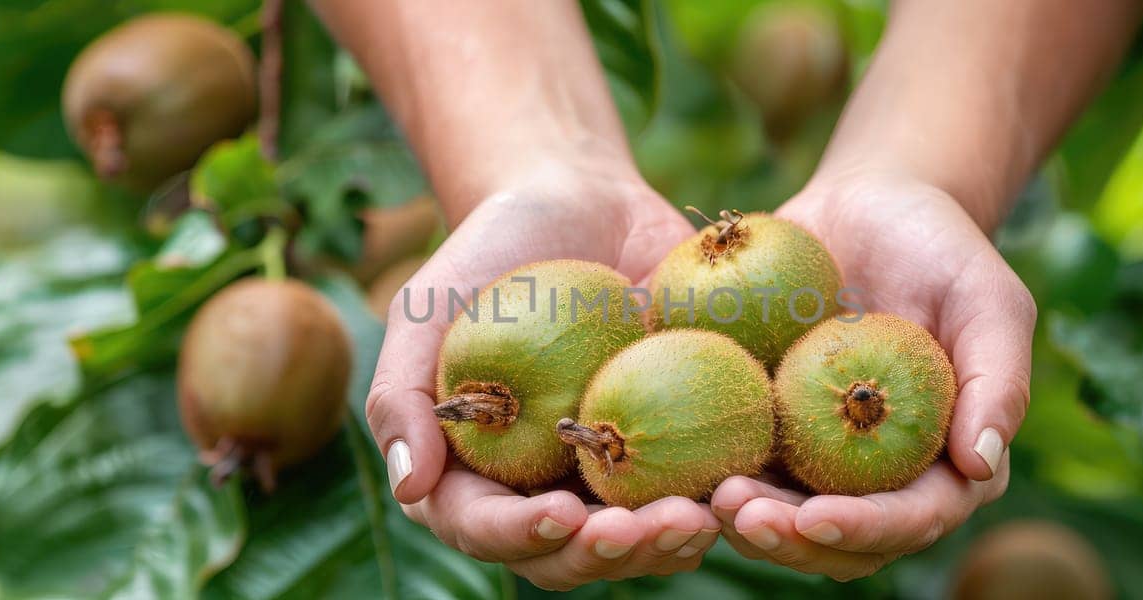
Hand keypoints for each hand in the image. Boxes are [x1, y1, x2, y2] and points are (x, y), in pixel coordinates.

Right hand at [364, 164, 720, 589]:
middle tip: (644, 529)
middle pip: (567, 557)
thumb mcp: (426, 310)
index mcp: (472, 475)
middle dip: (604, 555)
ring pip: (636, 542)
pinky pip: (695, 492)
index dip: (520, 536)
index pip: (484, 528)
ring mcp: (610, 477)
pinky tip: (740, 486)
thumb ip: (402, 396)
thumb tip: (410, 486)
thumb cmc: (486, 258)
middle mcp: (540, 491)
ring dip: (666, 546)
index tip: (562, 514)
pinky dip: (717, 500)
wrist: (577, 205)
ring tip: (699, 518)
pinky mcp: (674, 448)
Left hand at [712, 171, 1033, 579]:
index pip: (913, 518)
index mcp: (945, 463)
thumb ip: (999, 377)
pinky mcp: (769, 431)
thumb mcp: (988, 297)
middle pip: (840, 541)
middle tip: (740, 513)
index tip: (817, 518)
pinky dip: (707, 479)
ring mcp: (819, 459)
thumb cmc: (941, 248)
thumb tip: (981, 462)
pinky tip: (675, 468)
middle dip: (792, 541)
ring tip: (708, 497)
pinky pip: (736, 469)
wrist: (867, 207)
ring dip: (745, 523)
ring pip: (783, 522)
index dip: (867, 528)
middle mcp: (881, 477)